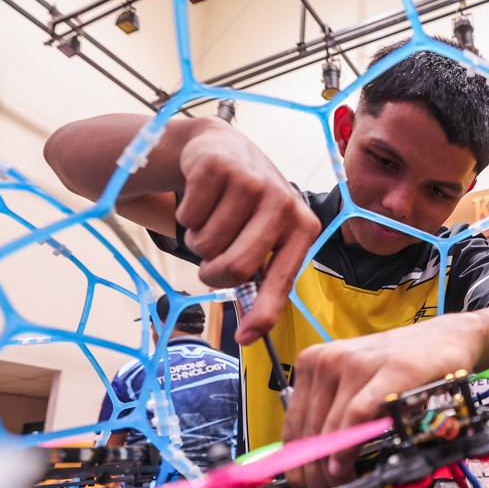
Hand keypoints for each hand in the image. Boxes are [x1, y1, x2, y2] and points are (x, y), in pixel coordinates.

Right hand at [175, 119, 320, 343]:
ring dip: (198, 240)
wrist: (222, 149)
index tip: (244, 338)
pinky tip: (201, 198)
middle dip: (213, 272)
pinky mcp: (219, 166)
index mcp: (303, 229)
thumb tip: (249, 335)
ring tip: (212, 218)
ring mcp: (253, 182)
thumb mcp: (266, 239)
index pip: (280, 282)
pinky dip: (185, 216)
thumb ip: (263, 283)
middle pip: (235, 268)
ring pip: (206, 244)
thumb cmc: (247, 207)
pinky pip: (187, 217)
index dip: (262, 314)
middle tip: (211, 259)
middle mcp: (284, 204)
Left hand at [281, 315, 482, 487]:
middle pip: (309, 432)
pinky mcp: (388, 371)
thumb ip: (333, 417)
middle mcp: (329, 360)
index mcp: (314, 362)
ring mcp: (357, 362)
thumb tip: (315, 465)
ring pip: (330, 430)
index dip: (295, 466)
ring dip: (332, 470)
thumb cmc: (402, 368)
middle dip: (314, 475)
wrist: (447, 339)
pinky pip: (357, 416)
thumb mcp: (358, 387)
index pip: (293, 426)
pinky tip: (347, 466)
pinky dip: (348, 447)